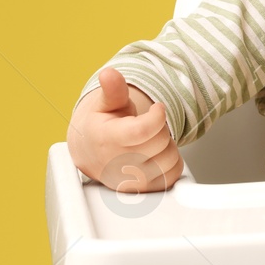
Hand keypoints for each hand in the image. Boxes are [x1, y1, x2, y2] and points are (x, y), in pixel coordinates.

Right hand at [67, 66, 185, 192]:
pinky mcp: (142, 190)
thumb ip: (113, 89)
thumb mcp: (106, 103)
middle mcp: (117, 164)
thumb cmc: (102, 126)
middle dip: (161, 129)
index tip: (157, 109)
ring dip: (167, 146)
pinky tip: (156, 155)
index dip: (157, 116)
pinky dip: (172, 163)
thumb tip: (109, 74)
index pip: (143, 131)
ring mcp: (130, 181)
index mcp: (107, 139)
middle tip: (148, 127)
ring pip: (171, 159)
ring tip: (150, 142)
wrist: (91, 153)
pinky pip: (174, 175)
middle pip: (161, 142)